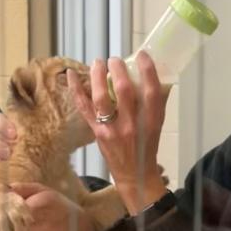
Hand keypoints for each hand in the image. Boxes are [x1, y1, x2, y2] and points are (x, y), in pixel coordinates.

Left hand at [70, 52, 168, 213]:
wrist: (135, 176)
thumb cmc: (147, 147)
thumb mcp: (158, 124)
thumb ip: (156, 101)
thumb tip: (152, 75)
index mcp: (152, 121)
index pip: (151, 91)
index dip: (147, 70)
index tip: (142, 55)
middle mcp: (132, 125)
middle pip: (124, 91)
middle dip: (118, 70)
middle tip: (115, 60)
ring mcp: (112, 129)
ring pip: (102, 98)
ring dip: (97, 76)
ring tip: (98, 62)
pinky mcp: (97, 132)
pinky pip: (84, 108)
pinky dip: (76, 90)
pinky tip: (71, 74)